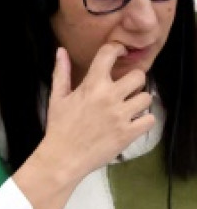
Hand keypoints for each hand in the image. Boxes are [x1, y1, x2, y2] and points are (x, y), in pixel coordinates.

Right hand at [16, 45, 153, 208]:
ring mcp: (121, 116)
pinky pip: (150, 120)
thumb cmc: (59, 128)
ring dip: (139, 103)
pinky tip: (132, 124)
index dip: (117, 49)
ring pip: (147, 98)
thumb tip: (61, 50)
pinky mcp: (128, 133)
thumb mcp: (57, 98)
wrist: (62, 159)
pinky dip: (143, 121)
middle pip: (139, 76)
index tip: (119, 54)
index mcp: (91, 86)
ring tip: (128, 110)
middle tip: (125, 91)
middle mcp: (109, 97)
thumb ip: (61, 72)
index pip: (110, 54)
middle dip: (133, 82)